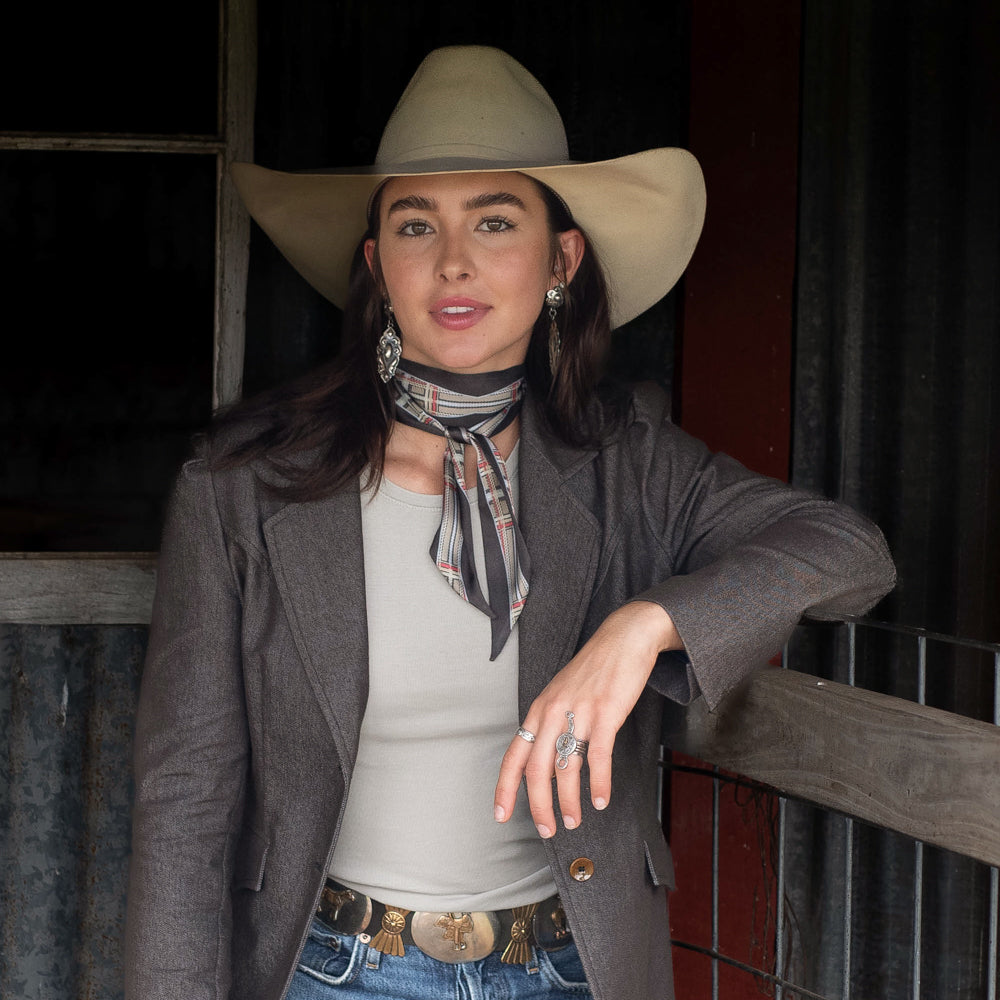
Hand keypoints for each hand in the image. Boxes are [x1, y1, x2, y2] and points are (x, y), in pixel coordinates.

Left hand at [493, 601, 681, 837]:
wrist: (622, 639)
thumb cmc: (593, 669)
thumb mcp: (561, 694)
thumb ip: (551, 725)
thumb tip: (547, 764)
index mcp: (538, 710)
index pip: (513, 755)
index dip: (504, 788)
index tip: (500, 815)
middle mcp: (552, 712)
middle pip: (536, 770)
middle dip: (538, 806)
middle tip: (547, 829)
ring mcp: (578, 712)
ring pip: (566, 768)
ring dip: (568, 801)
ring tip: (573, 820)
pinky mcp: (605, 713)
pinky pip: (598, 757)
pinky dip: (599, 784)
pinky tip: (601, 800)